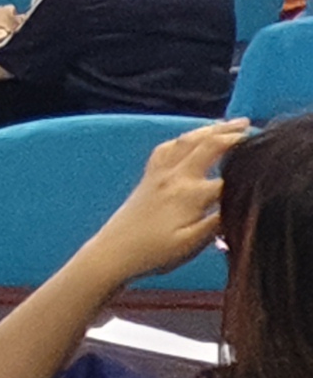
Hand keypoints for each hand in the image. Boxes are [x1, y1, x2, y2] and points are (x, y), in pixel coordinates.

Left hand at [84, 120, 247, 282]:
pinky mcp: (147, 177)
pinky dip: (182, 139)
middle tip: (251, 126)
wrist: (112, 253)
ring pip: (186, 141)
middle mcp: (174, 176)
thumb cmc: (154, 253)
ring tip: (229, 124)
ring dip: (209, 129)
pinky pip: (165, 148)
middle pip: (207, 145)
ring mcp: (158, 174)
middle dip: (231, 133)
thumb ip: (219, 222)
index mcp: (190, 193)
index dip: (249, 168)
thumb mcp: (193, 243)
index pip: (229, 176)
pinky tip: (188, 138)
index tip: (266, 163)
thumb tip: (243, 204)